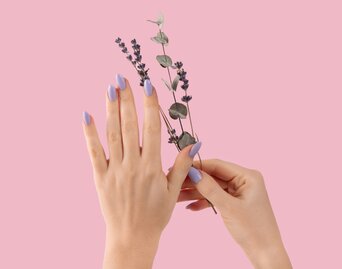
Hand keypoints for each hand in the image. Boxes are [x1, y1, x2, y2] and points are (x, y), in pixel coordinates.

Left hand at [82, 75, 201, 268]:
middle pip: (130, 125)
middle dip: (128, 100)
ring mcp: (114, 170)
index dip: (150, 106)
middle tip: (124, 78)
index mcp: (152, 167)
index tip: (148, 86)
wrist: (133, 237)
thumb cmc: (156, 215)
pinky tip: (87, 115)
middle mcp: (133, 165)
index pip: (152, 128)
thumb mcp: (173, 192)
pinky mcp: (100, 177)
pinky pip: (94, 152)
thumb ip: (180, 165)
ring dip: (111, 109)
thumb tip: (193, 144)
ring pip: (112, 134)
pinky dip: (89, 133)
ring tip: (111, 88)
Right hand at [177, 159, 291, 268]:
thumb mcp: (229, 207)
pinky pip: (216, 197)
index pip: (218, 165)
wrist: (264, 253)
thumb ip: (210, 189)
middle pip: (213, 176)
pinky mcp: (235, 202)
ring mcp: (239, 192)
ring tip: (177, 196)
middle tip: (175, 182)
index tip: (180, 167)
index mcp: (248, 176)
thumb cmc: (253, 230)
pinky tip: (190, 207)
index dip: (198, 166)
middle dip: (194, 181)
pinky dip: (203, 202)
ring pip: (212, 187)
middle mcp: (244, 180)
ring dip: (196, 193)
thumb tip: (193, 173)